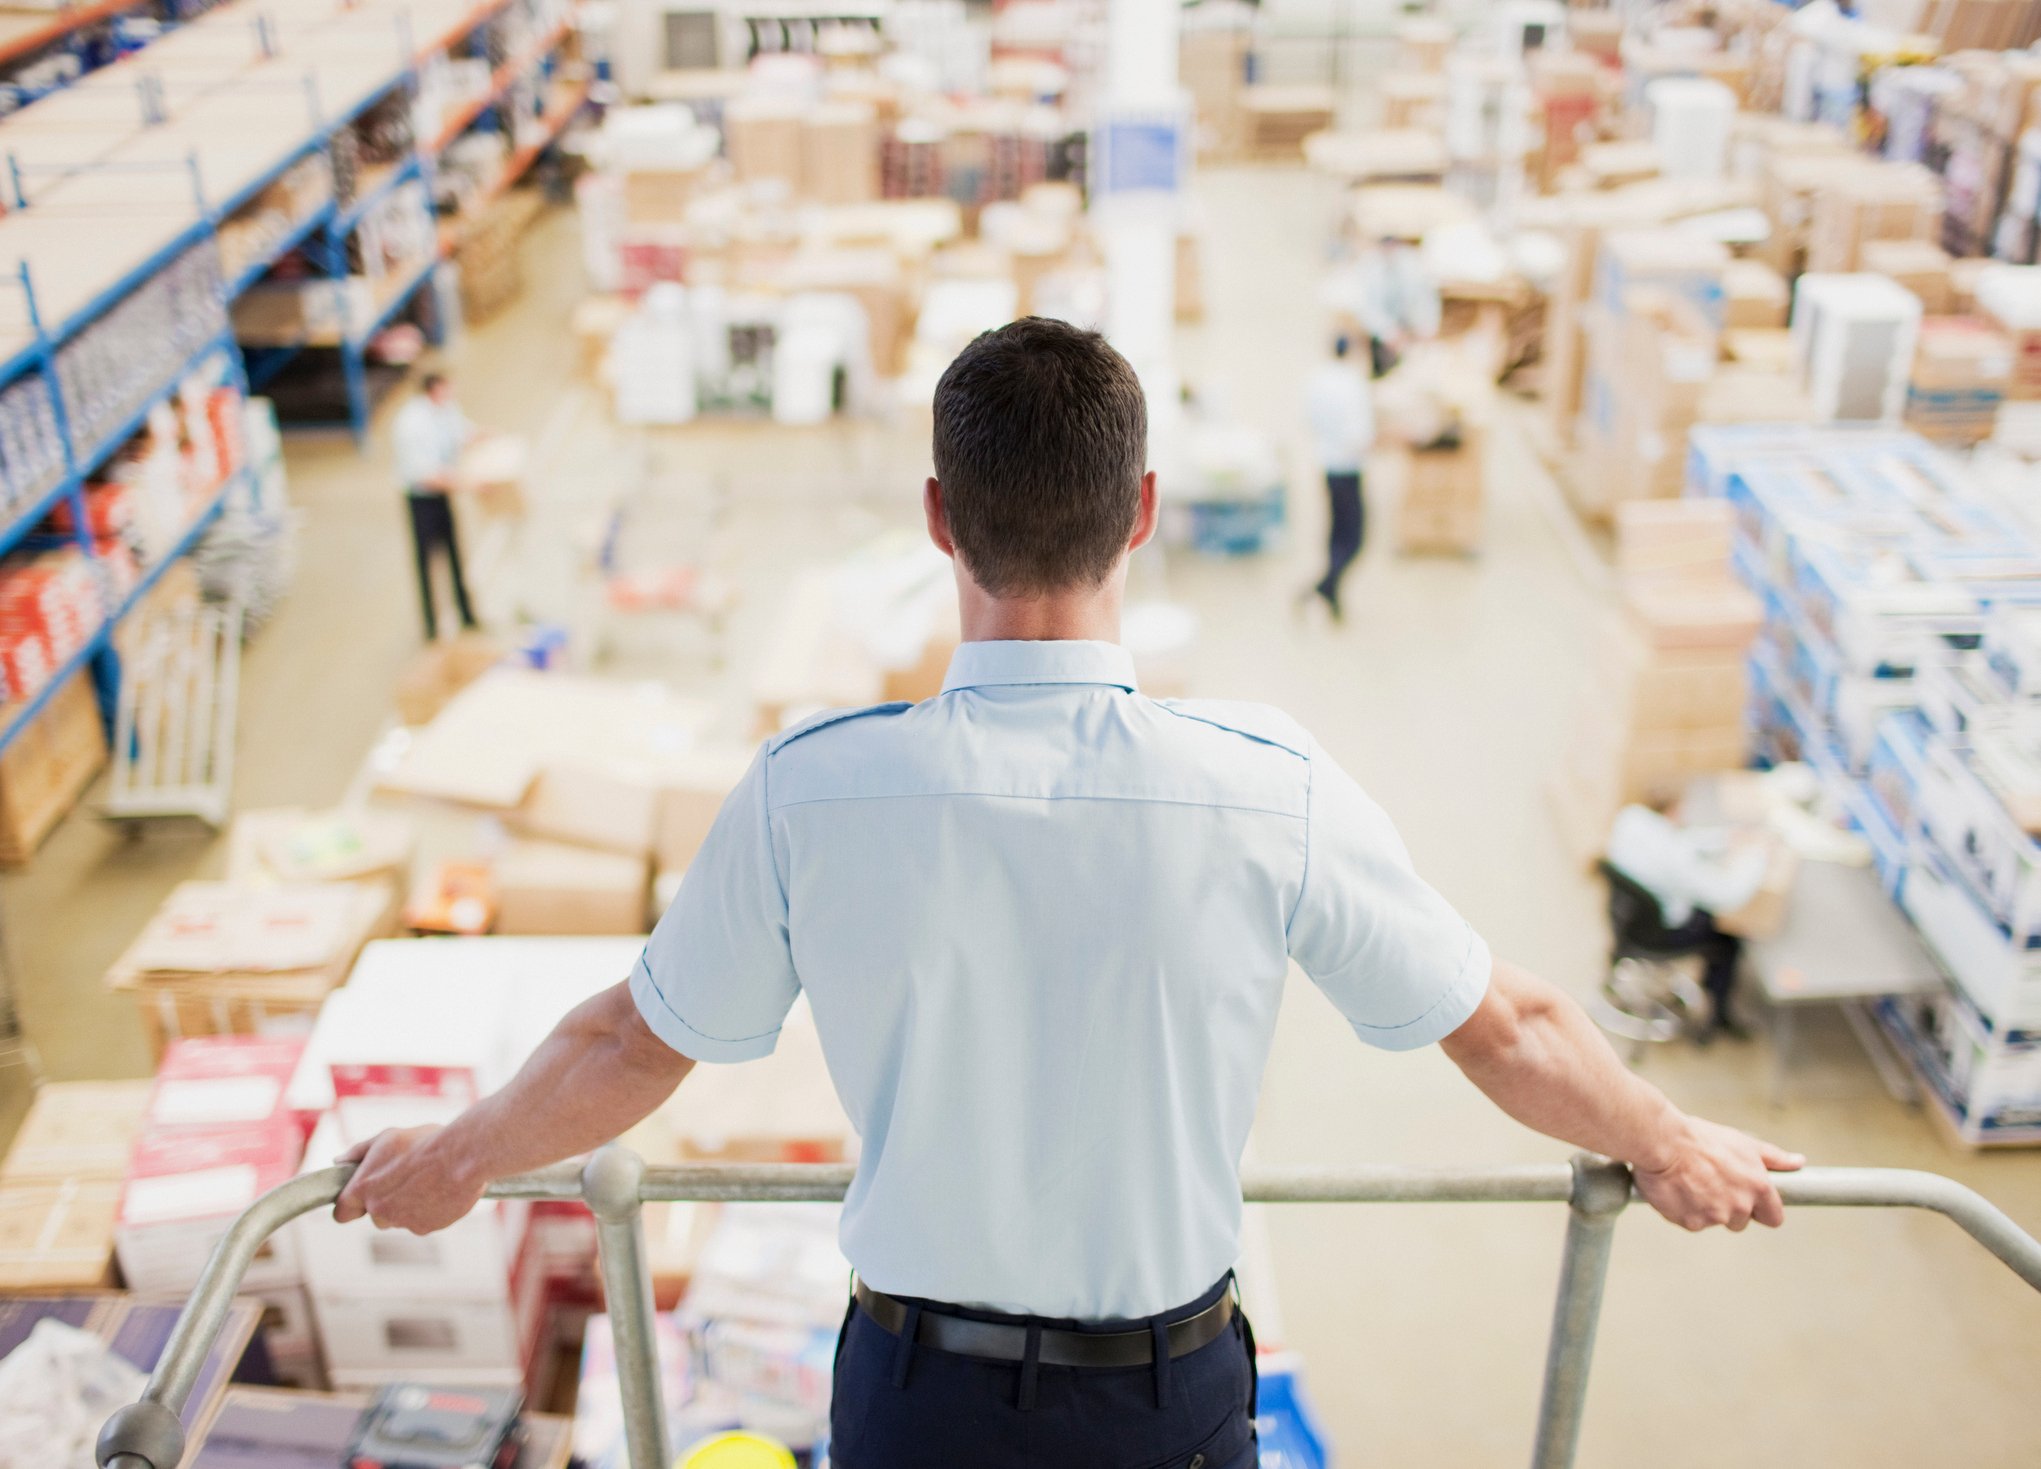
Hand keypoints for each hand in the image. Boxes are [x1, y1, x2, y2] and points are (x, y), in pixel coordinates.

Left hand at [331, 1125, 484, 1233]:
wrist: (463, 1156)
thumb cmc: (425, 1142)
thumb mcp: (387, 1137)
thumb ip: (358, 1152)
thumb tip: (338, 1162)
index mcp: (363, 1188)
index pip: (342, 1213)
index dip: (351, 1205)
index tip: (360, 1198)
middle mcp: (378, 1210)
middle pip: (375, 1215)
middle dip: (386, 1202)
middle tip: (406, 1179)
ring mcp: (402, 1222)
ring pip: (399, 1219)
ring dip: (408, 1206)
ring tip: (428, 1182)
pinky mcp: (425, 1228)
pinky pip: (422, 1222)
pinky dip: (429, 1211)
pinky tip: (440, 1190)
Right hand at [1634, 1116, 1803, 1231]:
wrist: (1662, 1142)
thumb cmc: (1702, 1138)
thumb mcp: (1743, 1143)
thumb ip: (1774, 1158)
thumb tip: (1799, 1162)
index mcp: (1758, 1188)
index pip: (1774, 1218)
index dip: (1762, 1211)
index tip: (1750, 1202)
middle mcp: (1740, 1207)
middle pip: (1740, 1222)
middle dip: (1728, 1207)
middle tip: (1710, 1183)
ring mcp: (1715, 1217)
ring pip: (1714, 1220)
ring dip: (1703, 1207)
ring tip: (1689, 1181)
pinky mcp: (1691, 1223)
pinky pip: (1691, 1222)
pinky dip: (1684, 1210)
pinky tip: (1676, 1189)